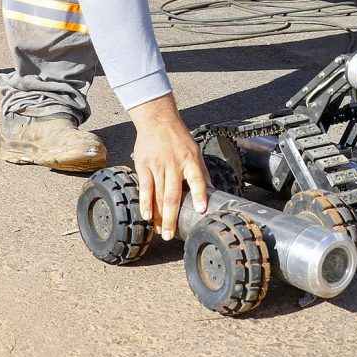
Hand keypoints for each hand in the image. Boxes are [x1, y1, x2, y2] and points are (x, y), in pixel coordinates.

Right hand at [128, 94, 210, 241]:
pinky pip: (144, 188)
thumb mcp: (195, 151)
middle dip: (172, 218)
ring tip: (160, 231)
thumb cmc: (179, 139)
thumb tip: (213, 192)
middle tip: (170, 236)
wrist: (158, 120)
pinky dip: (145, 203)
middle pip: (173, 195)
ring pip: (158, 195)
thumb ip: (202, 172)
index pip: (197, 180)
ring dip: (159, 216)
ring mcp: (158, 166)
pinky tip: (147, 216)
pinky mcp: (143, 166)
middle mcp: (174, 164)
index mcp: (190, 161)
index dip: (199, 196)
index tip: (201, 211)